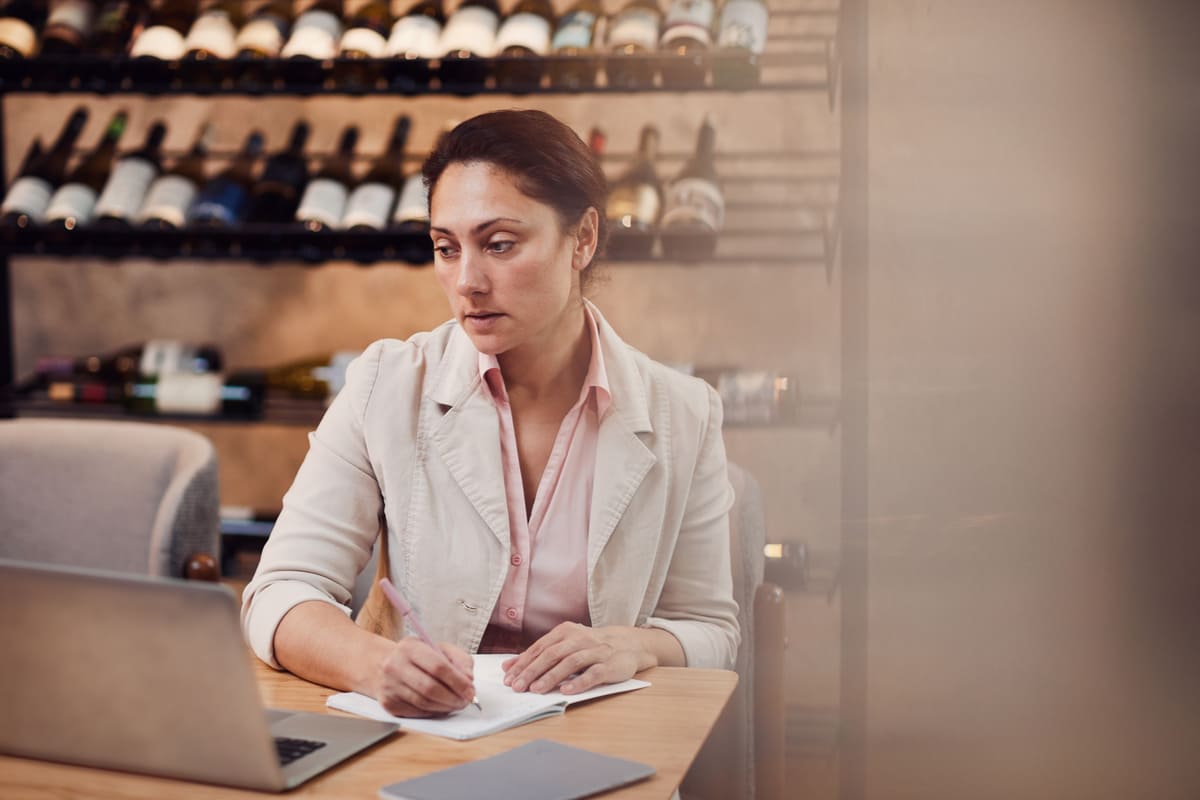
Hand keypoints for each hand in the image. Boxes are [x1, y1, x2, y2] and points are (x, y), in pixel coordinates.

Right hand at [371, 637, 475, 717]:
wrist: (381, 665)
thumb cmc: (415, 657)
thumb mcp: (437, 648)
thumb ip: (459, 659)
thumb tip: (469, 678)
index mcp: (409, 647)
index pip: (438, 666)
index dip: (458, 681)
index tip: (471, 690)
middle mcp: (395, 666)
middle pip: (430, 688)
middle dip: (453, 698)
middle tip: (466, 701)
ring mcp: (389, 686)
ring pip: (424, 703)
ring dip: (445, 707)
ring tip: (456, 704)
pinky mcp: (388, 703)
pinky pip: (416, 712)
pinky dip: (433, 712)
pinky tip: (440, 707)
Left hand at [500, 622, 650, 695]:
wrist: (629, 644)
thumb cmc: (592, 646)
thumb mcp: (566, 644)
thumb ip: (541, 654)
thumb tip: (509, 666)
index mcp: (566, 631)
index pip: (540, 648)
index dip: (523, 662)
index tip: (508, 677)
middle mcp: (579, 638)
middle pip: (551, 654)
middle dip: (532, 671)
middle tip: (517, 686)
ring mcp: (595, 651)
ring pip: (570, 663)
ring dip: (551, 676)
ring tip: (536, 689)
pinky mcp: (609, 665)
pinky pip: (592, 673)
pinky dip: (578, 682)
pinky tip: (566, 691)